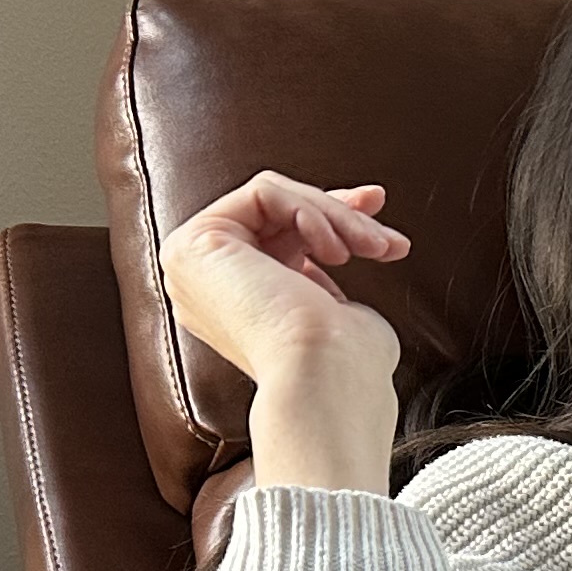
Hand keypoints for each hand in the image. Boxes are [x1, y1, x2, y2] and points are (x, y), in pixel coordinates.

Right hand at [156, 172, 410, 492]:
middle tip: (380, 218)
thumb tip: (326, 245)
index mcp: (231, 304)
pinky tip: (334, 251)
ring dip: (335, 216)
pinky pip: (264, 193)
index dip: (330, 219)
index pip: (276, 237)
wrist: (327, 377)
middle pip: (273, 213)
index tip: (380, 224)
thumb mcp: (331, 303)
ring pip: (273, 198)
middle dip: (337, 210)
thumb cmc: (343, 361)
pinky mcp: (195, 242)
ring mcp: (191, 263)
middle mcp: (202, 284)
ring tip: (371, 248)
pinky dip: (311, 212)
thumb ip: (314, 276)